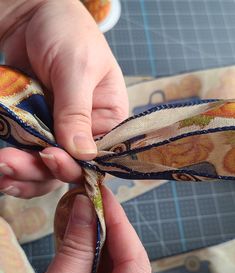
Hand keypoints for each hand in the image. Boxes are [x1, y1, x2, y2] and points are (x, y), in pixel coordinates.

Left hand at [0, 0, 127, 197]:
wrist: (31, 16)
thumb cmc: (67, 32)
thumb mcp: (78, 67)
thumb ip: (77, 111)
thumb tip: (83, 155)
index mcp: (107, 118)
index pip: (97, 156)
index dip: (75, 164)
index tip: (50, 157)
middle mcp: (84, 131)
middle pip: (67, 167)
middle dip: (40, 170)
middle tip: (11, 164)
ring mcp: (56, 132)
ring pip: (44, 168)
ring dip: (22, 173)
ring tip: (1, 167)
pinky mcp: (33, 129)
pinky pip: (25, 154)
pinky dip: (13, 164)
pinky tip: (0, 167)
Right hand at [9, 186, 156, 272]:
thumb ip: (75, 252)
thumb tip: (85, 206)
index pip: (135, 262)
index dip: (120, 223)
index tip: (104, 194)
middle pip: (127, 262)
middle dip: (108, 226)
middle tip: (91, 197)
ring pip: (114, 266)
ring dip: (97, 236)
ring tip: (82, 209)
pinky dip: (89, 252)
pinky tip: (78, 232)